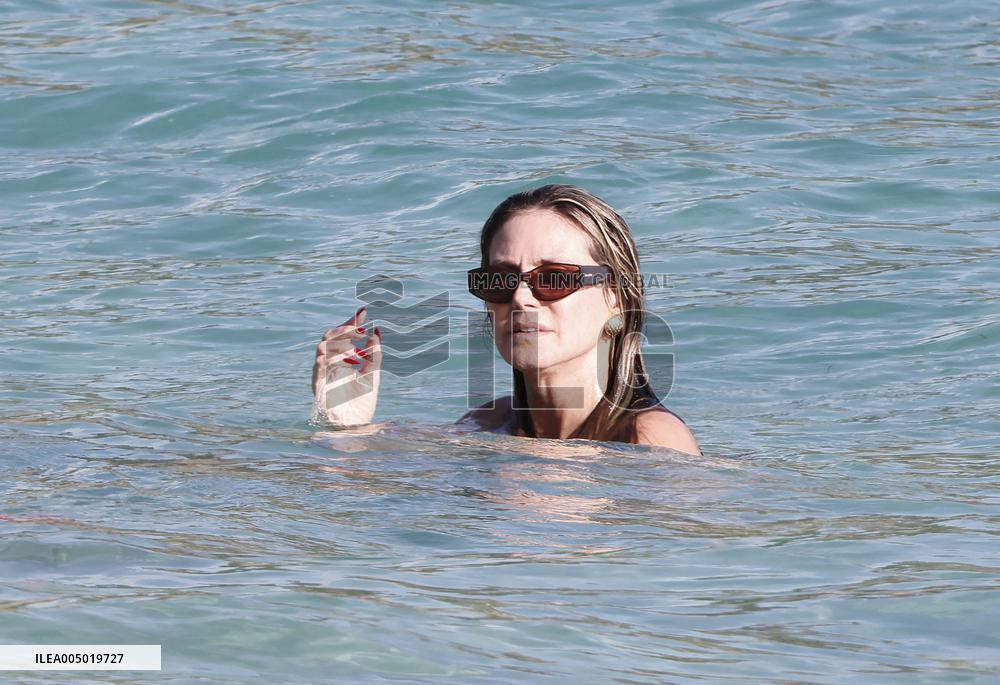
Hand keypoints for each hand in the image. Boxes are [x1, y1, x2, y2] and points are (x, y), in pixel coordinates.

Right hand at [311, 307, 381, 426]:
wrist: (354, 426)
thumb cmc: (361, 403)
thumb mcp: (372, 375)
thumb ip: (374, 354)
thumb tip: (377, 331)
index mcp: (341, 360)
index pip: (343, 336)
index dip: (352, 323)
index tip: (365, 311)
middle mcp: (329, 364)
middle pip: (328, 337)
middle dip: (344, 329)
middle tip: (360, 328)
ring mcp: (322, 373)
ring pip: (322, 347)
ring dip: (340, 344)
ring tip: (356, 349)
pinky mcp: (317, 385)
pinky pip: (319, 366)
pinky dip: (334, 359)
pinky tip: (350, 360)